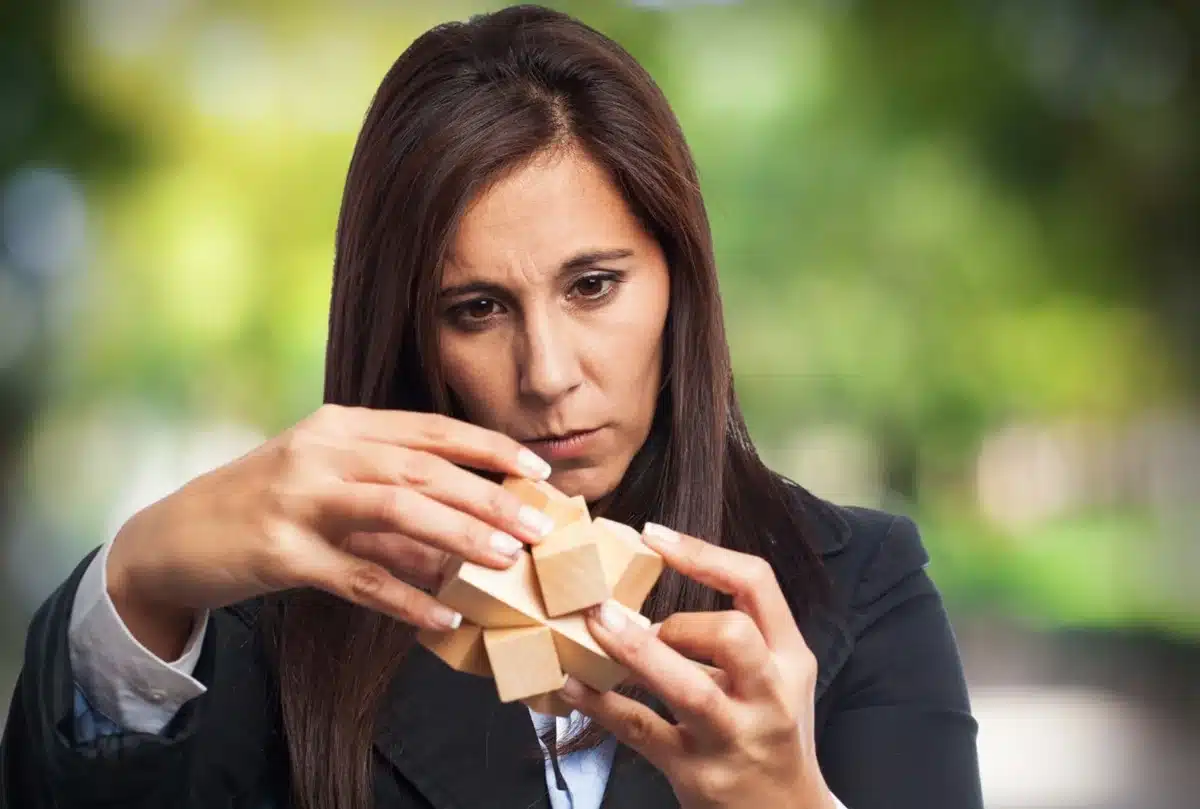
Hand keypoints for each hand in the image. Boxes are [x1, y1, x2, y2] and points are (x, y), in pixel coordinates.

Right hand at [106, 404, 555, 653]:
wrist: (172, 537)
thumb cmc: (264, 506)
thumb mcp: (327, 481)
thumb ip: (389, 494)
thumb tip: (467, 526)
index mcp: (342, 426)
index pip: (430, 428)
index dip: (490, 447)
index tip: (538, 468)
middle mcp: (323, 453)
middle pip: (423, 468)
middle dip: (489, 495)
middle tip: (539, 525)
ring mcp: (299, 500)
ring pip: (396, 510)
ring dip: (458, 536)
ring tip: (506, 562)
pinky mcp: (281, 552)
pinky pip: (358, 576)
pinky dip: (405, 597)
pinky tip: (443, 617)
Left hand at [556, 524, 833, 808]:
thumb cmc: (769, 731)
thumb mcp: (773, 676)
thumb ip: (731, 635)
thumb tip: (650, 585)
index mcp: (789, 657)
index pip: (757, 584)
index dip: (702, 553)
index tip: (652, 535)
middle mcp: (768, 695)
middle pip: (733, 635)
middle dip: (682, 621)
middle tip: (646, 623)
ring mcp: (732, 736)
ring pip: (688, 688)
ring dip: (636, 653)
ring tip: (595, 626)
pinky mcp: (695, 772)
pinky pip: (642, 731)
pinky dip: (601, 704)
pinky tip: (571, 683)